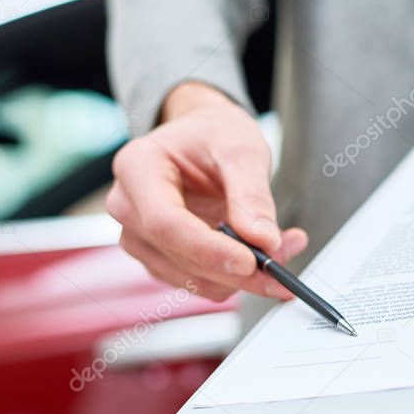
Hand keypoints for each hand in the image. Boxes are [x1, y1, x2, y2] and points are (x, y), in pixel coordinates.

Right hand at [107, 82, 307, 300]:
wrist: (203, 137)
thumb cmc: (213, 134)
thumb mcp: (241, 149)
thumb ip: (251, 195)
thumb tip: (265, 241)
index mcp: (137, 167)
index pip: (165, 222)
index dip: (207, 249)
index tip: (250, 261)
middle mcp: (128, 206)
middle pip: (177, 255)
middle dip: (235, 269)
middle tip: (283, 261)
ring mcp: (139, 237)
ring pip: (190, 277)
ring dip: (241, 275)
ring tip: (284, 246)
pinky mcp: (159, 257)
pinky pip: (199, 280)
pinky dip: (235, 276)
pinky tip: (265, 253)